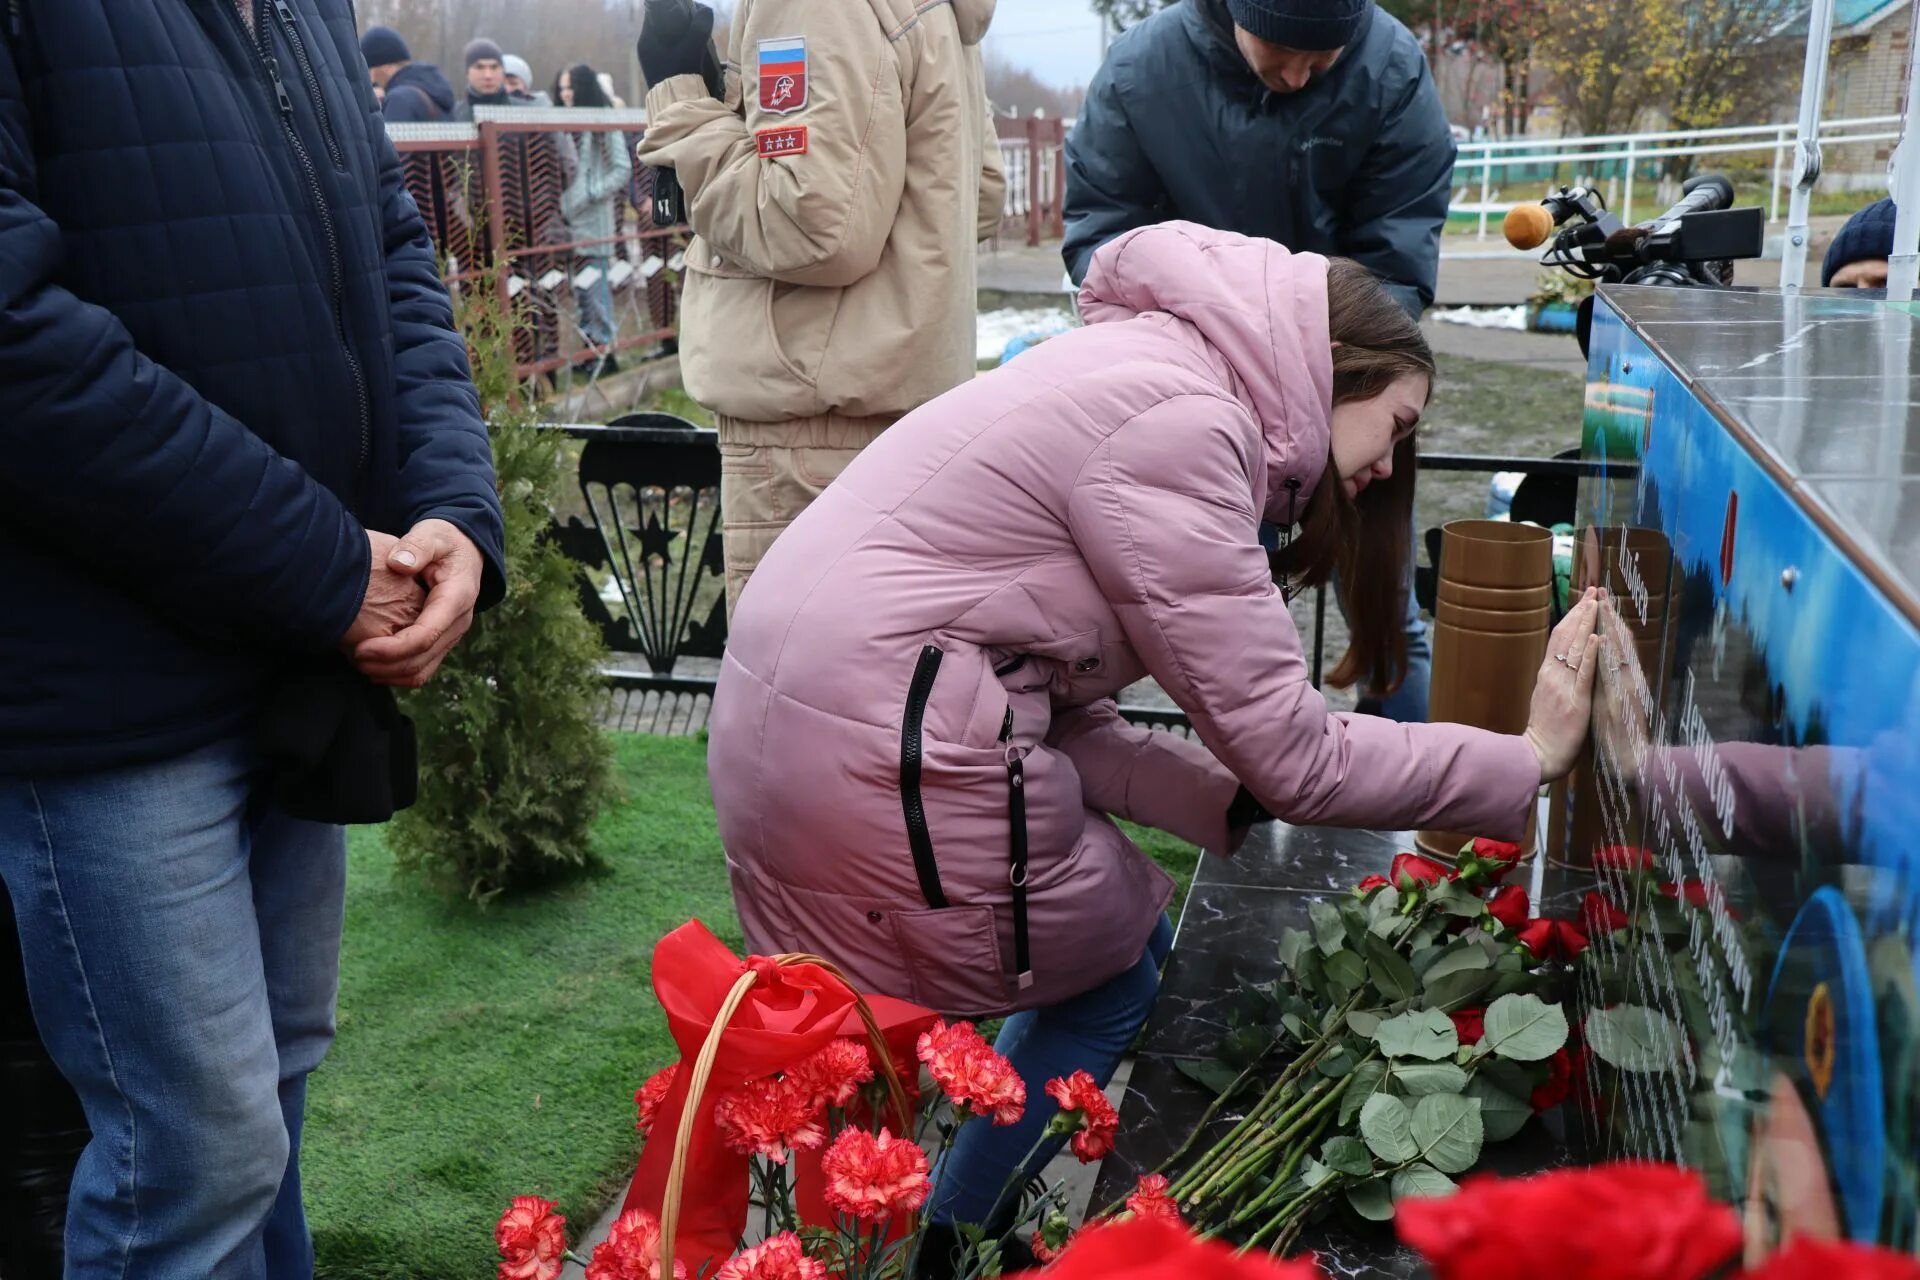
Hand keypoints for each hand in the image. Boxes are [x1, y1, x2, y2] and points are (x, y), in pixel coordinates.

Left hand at [351, 519, 483, 688]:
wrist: (466, 550)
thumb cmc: (443, 541)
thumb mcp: (432, 535)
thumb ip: (416, 546)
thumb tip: (398, 564)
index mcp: (457, 599)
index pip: (425, 635)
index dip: (393, 648)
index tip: (361, 648)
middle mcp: (458, 623)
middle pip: (422, 659)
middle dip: (386, 665)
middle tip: (352, 658)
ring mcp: (452, 635)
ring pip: (422, 670)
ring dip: (390, 674)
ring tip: (359, 665)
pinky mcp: (443, 641)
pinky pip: (423, 668)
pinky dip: (397, 674)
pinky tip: (373, 666)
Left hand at [637, 0, 716, 90]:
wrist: (675, 105)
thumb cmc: (680, 76)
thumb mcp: (691, 49)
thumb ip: (699, 28)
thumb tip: (706, 10)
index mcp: (647, 38)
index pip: (655, 11)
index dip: (672, 6)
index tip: (688, 9)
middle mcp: (646, 46)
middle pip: (662, 22)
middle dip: (679, 20)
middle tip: (695, 21)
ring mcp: (652, 58)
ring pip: (666, 36)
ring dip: (681, 32)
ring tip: (696, 35)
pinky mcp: (659, 67)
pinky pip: (669, 48)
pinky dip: (680, 44)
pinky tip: (692, 48)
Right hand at [1523, 587, 1602, 782]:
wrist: (1537, 756)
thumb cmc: (1545, 733)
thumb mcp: (1545, 699)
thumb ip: (1553, 680)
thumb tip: (1560, 664)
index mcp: (1546, 675)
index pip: (1558, 639)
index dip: (1571, 618)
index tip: (1583, 600)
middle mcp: (1552, 676)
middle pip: (1565, 637)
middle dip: (1580, 613)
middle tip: (1593, 591)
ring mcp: (1563, 688)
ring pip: (1574, 649)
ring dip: (1585, 625)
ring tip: (1595, 604)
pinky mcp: (1576, 702)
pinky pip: (1583, 674)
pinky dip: (1589, 654)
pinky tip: (1595, 638)